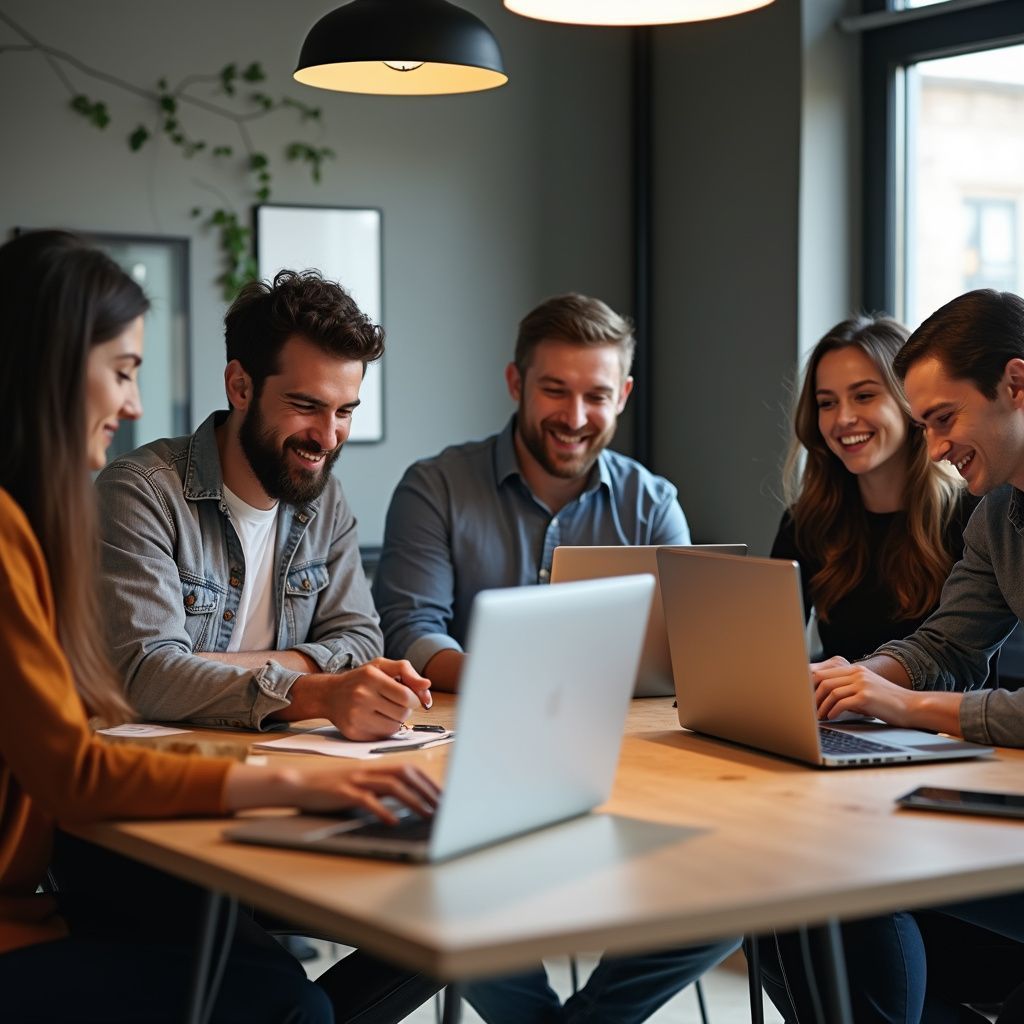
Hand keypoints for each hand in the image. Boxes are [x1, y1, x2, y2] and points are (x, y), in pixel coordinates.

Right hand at [284, 763, 441, 821]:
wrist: (297, 784)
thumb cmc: (329, 788)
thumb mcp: (358, 785)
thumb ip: (378, 790)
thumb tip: (403, 804)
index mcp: (374, 768)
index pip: (408, 768)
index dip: (428, 780)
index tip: (442, 795)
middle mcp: (368, 771)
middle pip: (405, 773)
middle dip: (427, 789)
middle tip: (443, 806)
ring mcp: (356, 780)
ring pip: (391, 785)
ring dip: (413, 800)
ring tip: (427, 814)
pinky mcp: (343, 793)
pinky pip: (366, 800)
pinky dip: (382, 810)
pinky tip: (392, 821)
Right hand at [290, 658, 431, 740]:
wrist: (329, 695)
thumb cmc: (361, 679)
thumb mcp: (381, 666)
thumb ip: (406, 671)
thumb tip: (427, 685)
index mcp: (371, 677)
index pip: (406, 696)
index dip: (414, 699)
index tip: (410, 697)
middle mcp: (361, 697)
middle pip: (402, 713)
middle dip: (406, 710)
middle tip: (397, 704)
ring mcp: (356, 717)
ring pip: (394, 727)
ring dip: (397, 721)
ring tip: (387, 711)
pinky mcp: (353, 733)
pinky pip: (382, 737)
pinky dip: (385, 730)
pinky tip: (376, 719)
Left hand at [812, 659, 916, 725]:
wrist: (912, 706)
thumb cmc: (888, 702)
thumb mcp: (866, 689)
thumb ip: (848, 688)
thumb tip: (825, 698)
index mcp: (856, 670)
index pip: (824, 673)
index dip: (812, 686)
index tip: (806, 699)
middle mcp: (857, 674)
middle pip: (823, 680)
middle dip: (813, 696)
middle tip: (809, 709)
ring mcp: (862, 684)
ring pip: (831, 691)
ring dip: (822, 706)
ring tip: (819, 716)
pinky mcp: (866, 696)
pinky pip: (842, 703)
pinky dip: (833, 711)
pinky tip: (832, 717)